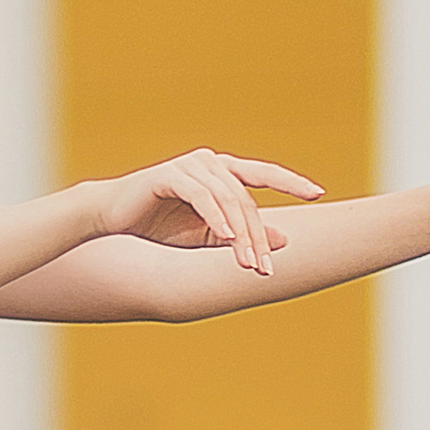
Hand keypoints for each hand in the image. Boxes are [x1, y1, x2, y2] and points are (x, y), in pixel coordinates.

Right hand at [95, 149, 324, 279]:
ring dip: (239, 234)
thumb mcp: (208, 235)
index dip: (291, 181)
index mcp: (221, 171)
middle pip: (245, 197)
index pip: (263, 173)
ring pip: (227, 198)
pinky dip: (214, 217)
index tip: (318, 193)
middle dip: (257, 235)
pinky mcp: (169, 174)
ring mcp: (189, 165)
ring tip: (246, 262)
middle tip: (264, 267)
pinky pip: (200, 195)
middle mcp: (209, 162)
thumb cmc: (159, 226)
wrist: (111, 218)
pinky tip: (226, 237)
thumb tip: (286, 240)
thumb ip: (243, 234)